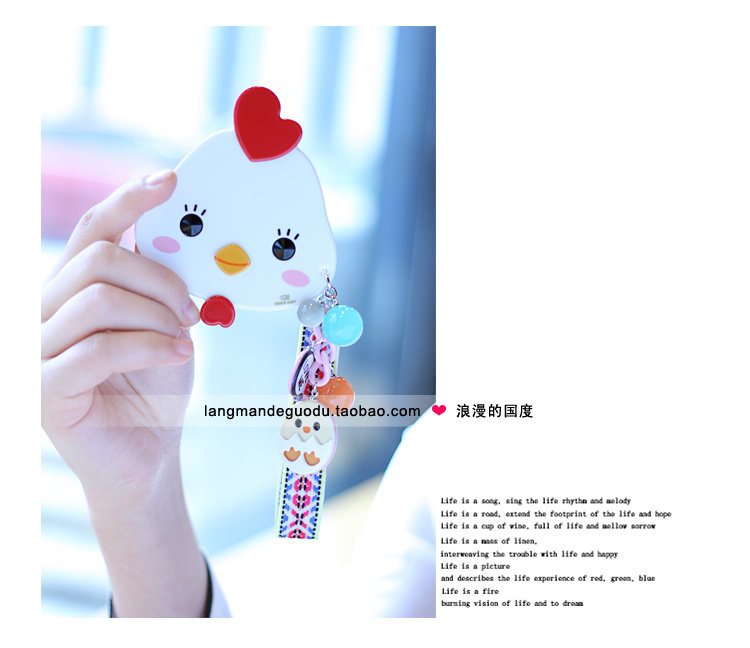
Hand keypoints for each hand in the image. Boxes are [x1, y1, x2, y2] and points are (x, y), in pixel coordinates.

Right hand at [42, 170, 199, 499]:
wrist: (149, 455)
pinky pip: (99, 347)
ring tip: (183, 339)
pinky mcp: (43, 389)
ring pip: (99, 299)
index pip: (92, 229)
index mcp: (71, 288)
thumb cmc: (155, 385)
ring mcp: (36, 350)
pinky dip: (150, 347)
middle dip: (159, 279)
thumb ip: (159, 281)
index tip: (170, 181)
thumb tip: (176, 231)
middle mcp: (44, 311)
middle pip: (98, 257)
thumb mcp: (164, 322)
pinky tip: (177, 355)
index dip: (129, 199)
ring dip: (156, 316)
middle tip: (190, 308)